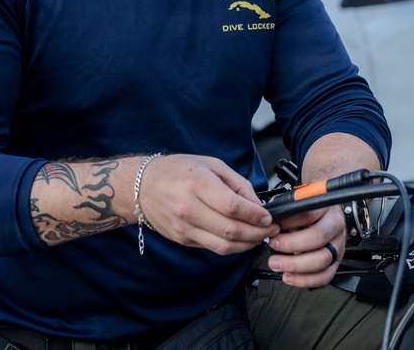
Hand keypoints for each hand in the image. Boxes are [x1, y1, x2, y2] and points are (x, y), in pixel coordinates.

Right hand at [139, 154, 277, 254]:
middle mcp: (188, 208)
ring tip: (260, 237)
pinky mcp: (182, 239)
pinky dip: (231, 246)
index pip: (232, 206)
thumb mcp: (212, 165)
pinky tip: (241, 239)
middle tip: (271, 229)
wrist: (142, 186)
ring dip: (247, 244)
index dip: (255, 215)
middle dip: (257, 233)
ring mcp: (183, 227)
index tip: (268, 216)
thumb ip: (237, 184)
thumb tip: (257, 204)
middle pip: (230, 230)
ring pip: (223, 246)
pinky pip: (212, 248)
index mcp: (197, 183)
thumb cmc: (178, 171)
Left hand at [266, 205, 345, 287]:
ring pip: (322, 260)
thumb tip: (269, 218)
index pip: (309, 214)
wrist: (328, 218)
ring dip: (296, 265)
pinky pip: (325, 276)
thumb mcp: (299, 200)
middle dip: (291, 245)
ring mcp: (338, 245)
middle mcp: (335, 225)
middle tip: (273, 246)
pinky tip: (289, 276)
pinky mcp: (336, 262)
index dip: (288, 223)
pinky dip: (305, 280)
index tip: (273, 228)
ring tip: (277, 264)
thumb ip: (285, 206)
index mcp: (326, 207)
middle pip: (318, 237)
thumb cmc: (311, 211)